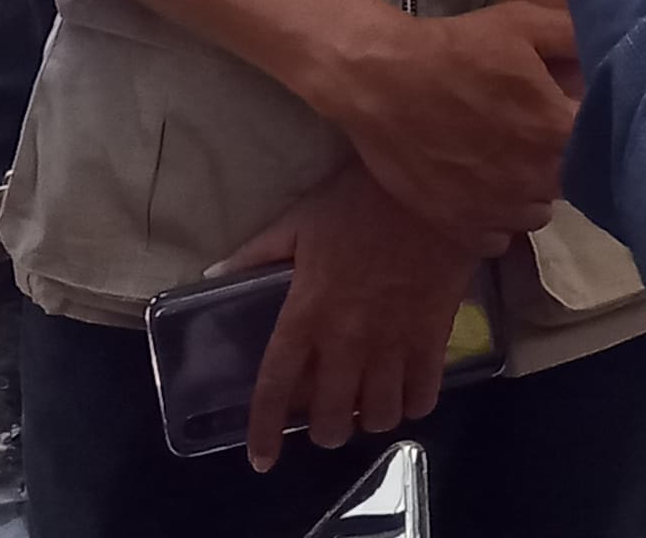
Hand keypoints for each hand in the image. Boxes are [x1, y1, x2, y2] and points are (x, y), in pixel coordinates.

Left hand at [219, 166, 484, 471]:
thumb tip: (211, 274)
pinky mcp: (433, 336)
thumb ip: (256, 253)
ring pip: (377, 416)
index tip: (262, 460)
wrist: (431, 185)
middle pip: (329, 418)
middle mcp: (347, 339)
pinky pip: (423, 396)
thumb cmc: (360, 199)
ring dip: (367, 419)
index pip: (276, 386)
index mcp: (307, 312)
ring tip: (366, 405)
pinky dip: (412, 405)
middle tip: (326, 418)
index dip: (263, 430)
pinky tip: (406, 392)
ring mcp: (393, 342)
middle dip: (324, 430)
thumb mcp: (299, 219)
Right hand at [315, 4, 581, 237]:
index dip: (586, 127)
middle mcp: (534, 180)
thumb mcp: (522, 24)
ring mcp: (496, 209)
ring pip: (537, 213)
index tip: (568, 112)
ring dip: (531, 192)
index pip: (599, 143)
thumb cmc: (456, 48)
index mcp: (557, 131)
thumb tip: (609, 50)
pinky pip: (498, 238)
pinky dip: (496, 219)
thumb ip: (574, 37)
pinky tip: (482, 188)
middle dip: (560, 160)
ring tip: (508, 161)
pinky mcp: (460, 226)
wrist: (382, 80)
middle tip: (534, 132)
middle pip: (569, 181)